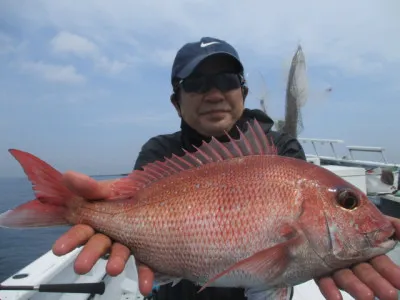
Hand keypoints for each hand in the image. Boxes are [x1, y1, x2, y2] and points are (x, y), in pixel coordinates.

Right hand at [51, 171, 154, 295]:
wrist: (154, 195)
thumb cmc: (125, 194)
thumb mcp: (106, 189)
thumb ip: (88, 186)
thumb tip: (67, 176)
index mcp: (97, 219)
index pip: (80, 230)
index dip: (70, 239)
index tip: (59, 249)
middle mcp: (110, 234)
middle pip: (98, 244)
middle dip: (89, 255)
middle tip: (81, 267)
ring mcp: (127, 243)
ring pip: (120, 253)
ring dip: (115, 262)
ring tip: (113, 269)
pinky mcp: (145, 252)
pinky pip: (145, 264)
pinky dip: (144, 275)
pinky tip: (145, 286)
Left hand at [315, 216, 399, 299]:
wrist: (312, 213)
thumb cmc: (340, 214)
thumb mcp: (368, 215)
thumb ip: (390, 225)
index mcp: (364, 249)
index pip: (381, 263)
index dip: (390, 271)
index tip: (399, 281)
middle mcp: (350, 259)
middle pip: (365, 273)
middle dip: (377, 283)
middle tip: (389, 294)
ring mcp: (333, 265)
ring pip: (345, 278)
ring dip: (356, 288)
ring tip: (367, 296)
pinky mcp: (316, 268)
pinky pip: (323, 280)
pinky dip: (329, 289)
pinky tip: (336, 298)